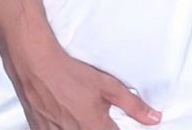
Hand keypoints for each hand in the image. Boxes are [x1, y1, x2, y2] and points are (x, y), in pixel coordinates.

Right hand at [8, 40, 161, 129]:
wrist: (37, 67)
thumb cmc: (71, 74)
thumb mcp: (107, 86)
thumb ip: (133, 105)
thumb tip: (154, 118)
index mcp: (95, 129)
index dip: (116, 128)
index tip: (112, 123)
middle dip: (98, 126)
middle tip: (90, 112)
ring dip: (81, 126)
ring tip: (75, 110)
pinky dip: (64, 127)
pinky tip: (64, 116)